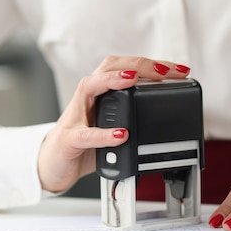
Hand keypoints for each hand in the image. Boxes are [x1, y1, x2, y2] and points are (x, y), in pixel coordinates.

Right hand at [38, 55, 189, 192]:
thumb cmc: (84, 144)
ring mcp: (76, 117)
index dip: (151, 65)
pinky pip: (85, 134)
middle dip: (139, 65)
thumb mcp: (112, 126)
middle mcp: (87, 98)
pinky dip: (104, 134)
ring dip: (114, 80)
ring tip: (135, 80)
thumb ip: (132, 117)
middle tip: (165, 70)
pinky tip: (122, 133)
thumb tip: (167, 114)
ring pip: (90, 86)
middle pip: (109, 67)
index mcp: (101, 93)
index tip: (178, 69)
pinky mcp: (68, 140)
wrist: (52, 166)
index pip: (125, 67)